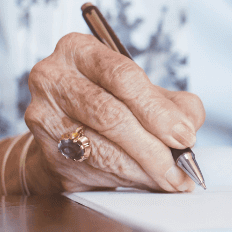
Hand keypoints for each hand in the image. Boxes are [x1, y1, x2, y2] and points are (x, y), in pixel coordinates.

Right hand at [23, 32, 204, 192]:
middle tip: (181, 169)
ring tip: (170, 180)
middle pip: (110, 115)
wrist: (66, 131)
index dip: (158, 110)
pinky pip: (91, 169)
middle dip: (153, 147)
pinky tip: (146, 182)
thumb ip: (174, 104)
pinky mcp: (45, 150)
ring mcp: (43, 114)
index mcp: (79, 49)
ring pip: (100, 148)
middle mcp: (53, 76)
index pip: (122, 76)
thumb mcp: (144, 92)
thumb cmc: (111, 103)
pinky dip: (126, 180)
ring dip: (142, 170)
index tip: (185, 136)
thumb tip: (187, 127)